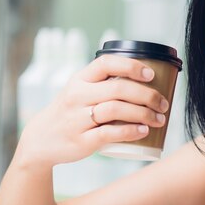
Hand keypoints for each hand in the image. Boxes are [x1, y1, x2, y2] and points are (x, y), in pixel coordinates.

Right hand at [13, 55, 169, 167]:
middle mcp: (77, 96)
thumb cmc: (70, 112)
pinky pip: (109, 133)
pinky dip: (130, 131)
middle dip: (147, 95)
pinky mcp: (81, 140)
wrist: (40, 141)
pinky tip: (143, 131)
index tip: (151, 75)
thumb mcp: (79, 91)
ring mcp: (77, 119)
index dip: (131, 66)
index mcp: (79, 79)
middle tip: (163, 103)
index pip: (106, 63)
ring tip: (159, 119)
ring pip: (116, 109)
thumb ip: (104, 84)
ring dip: (143, 114)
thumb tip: (146, 77)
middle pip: (118, 88)